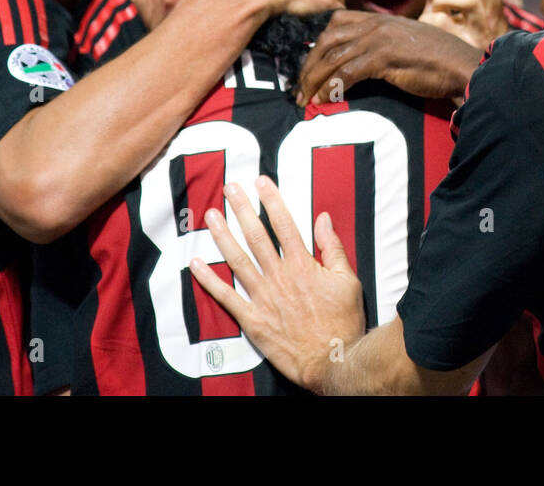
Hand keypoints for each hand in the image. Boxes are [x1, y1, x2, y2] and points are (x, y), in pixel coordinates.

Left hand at [190, 177, 364, 391]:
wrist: (332, 359)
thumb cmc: (342, 321)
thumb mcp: (348, 279)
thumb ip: (332, 247)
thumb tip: (323, 219)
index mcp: (303, 265)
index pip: (284, 224)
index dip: (271, 200)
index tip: (261, 182)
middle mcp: (280, 277)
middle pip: (257, 236)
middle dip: (242, 209)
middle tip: (230, 189)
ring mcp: (264, 298)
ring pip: (238, 260)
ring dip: (223, 236)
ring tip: (211, 216)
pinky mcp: (253, 320)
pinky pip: (227, 297)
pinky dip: (210, 281)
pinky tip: (196, 265)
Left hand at [297, 10, 481, 104]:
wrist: (461, 65)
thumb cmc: (440, 61)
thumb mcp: (407, 44)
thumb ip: (386, 46)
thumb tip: (367, 63)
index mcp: (379, 20)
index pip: (336, 23)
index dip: (318, 45)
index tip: (311, 66)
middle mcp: (374, 25)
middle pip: (326, 40)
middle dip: (309, 66)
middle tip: (300, 89)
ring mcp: (378, 39)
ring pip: (332, 58)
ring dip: (313, 81)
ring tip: (305, 101)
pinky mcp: (383, 58)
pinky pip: (346, 73)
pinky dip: (330, 88)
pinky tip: (323, 101)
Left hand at [420, 0, 508, 50]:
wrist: (473, 81)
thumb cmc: (459, 40)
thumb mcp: (453, 11)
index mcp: (491, 3)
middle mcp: (492, 15)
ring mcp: (481, 31)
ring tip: (436, 5)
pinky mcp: (467, 47)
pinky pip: (444, 23)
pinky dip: (430, 19)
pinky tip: (427, 25)